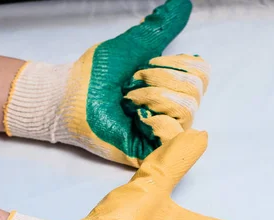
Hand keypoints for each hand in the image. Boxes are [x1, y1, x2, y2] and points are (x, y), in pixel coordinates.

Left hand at [3, 0, 208, 165]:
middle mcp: (171, 110)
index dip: (176, 65)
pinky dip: (157, 121)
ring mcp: (162, 132)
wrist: (72, 96)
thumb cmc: (97, 74)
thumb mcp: (135, 45)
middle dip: (160, 80)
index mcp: (171, 87)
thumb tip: (183, 4)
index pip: (201, 74)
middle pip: (195, 90)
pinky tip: (137, 120)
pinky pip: (176, 134)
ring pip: (187, 109)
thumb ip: (161, 28)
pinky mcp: (153, 151)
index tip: (147, 66)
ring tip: (130, 103)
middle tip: (133, 86)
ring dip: (153, 97)